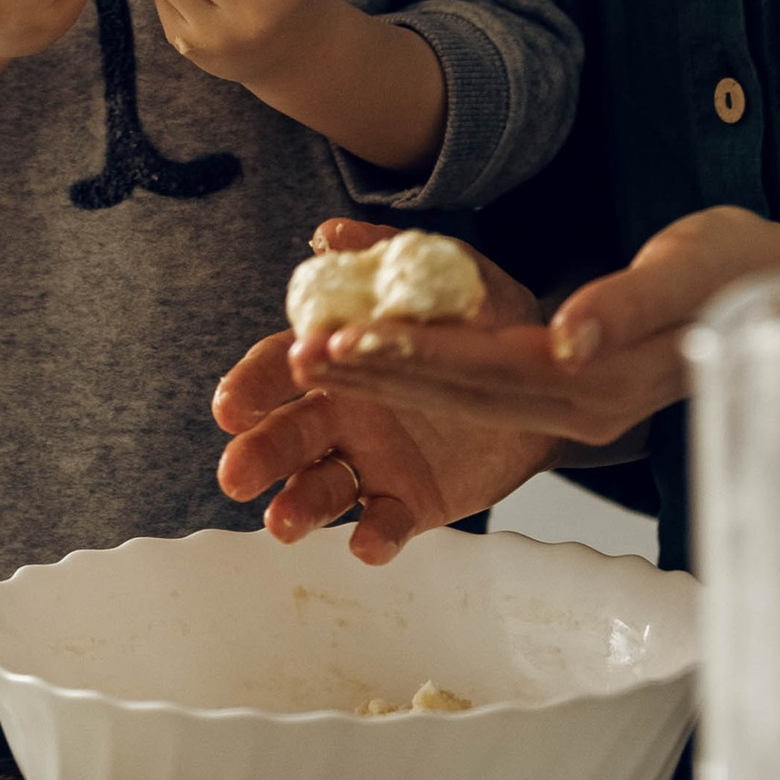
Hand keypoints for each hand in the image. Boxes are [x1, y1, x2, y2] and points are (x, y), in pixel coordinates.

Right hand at [213, 227, 551, 563]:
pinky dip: (373, 537)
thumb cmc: (481, 316)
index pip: (280, 368)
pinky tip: (367, 544)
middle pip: (286, 436)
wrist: (549, 375)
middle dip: (257, 455)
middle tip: (235, 475)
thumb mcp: (443, 274)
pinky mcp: (408, 500)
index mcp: (338, 357)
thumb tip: (330, 235)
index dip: (251, 387)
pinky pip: (384, 523)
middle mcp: (341, 413)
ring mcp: (371, 461)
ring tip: (282, 523)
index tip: (230, 407)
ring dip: (298, 505)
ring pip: (321, 488)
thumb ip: (387, 253)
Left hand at [303, 203, 779, 450]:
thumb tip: (570, 338)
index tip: (344, 345)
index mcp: (601, 382)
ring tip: (317, 361)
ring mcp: (574, 405)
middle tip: (298, 359)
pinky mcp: (569, 390)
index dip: (412, 358)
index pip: (486, 372)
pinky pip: (484, 390)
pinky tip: (377, 357)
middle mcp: (579, 405)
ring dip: (389, 378)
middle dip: (376, 377)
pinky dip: (426, 373)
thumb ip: (627, 307)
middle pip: (459, 395)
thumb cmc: (737, 271)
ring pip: (463, 400)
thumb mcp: (690, 272)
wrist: (777, 294)